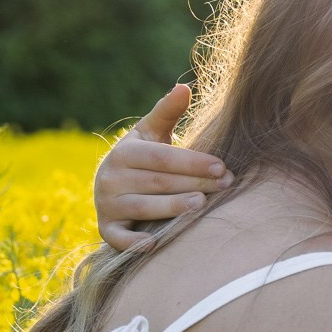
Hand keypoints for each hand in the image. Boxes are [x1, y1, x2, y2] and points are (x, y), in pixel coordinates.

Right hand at [95, 84, 231, 250]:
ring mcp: (107, 204)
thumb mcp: (151, 133)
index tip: (222, 166)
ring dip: (172, 208)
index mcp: (124, 152)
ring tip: (201, 206)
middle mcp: (110, 177)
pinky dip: (132, 243)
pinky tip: (154, 244)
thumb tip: (184, 87)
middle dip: (194, 183)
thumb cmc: (142, 157)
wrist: (112, 187)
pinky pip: (117, 238)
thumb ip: (167, 111)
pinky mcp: (106, 228)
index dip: (192, 162)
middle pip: (158, 182)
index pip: (162, 157)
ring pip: (142, 208)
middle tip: (225, 186)